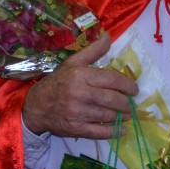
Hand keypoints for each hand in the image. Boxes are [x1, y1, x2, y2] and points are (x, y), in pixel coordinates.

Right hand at [22, 33, 137, 139]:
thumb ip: (93, 50)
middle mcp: (79, 94)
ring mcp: (77, 113)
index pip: (111, 79)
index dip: (127, 84)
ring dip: (122, 116)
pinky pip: (99, 132)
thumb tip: (108, 36)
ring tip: (129, 114)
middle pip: (112, 99)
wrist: (35, 107)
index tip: (134, 89)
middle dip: (127, 102)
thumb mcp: (73, 63)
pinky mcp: (75, 129)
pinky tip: (123, 129)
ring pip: (108, 115)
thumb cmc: (58, 82)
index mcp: (80, 76)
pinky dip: (114, 132)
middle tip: (132, 104)